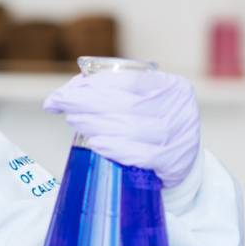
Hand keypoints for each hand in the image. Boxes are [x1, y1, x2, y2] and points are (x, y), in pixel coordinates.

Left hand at [43, 68, 201, 187]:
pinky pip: (143, 156)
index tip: (64, 91)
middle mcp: (179, 108)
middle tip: (60, 104)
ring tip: (73, 120)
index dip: (93, 84)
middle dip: (86, 102)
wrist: (184, 164)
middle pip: (126, 103)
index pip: (128, 80)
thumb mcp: (145, 104)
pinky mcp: (175, 163)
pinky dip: (116, 149)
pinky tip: (96, 145)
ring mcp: (179, 136)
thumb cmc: (154, 127)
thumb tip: (68, 93)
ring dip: (95, 124)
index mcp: (171, 87)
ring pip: (131, 128)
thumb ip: (116, 94)